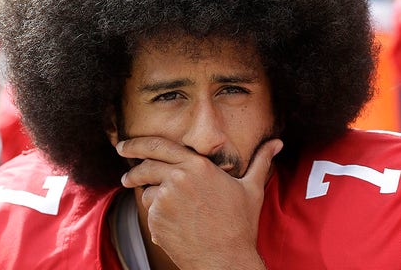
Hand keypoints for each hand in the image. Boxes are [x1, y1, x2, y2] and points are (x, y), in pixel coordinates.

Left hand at [118, 137, 282, 268]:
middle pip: (144, 168)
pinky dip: (158, 218)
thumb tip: (278, 143)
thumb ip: (261, 161)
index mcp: (197, 165)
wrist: (225, 259)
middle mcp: (177, 178)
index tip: (123, 146)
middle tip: (126, 177)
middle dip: (132, 171)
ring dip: (153, 198)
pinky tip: (177, 226)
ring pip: (148, 193)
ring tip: (173, 212)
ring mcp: (164, 200)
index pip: (158, 146)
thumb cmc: (240, 224)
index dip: (136, 144)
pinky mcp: (156, 220)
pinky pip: (151, 214)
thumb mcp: (252, 188)